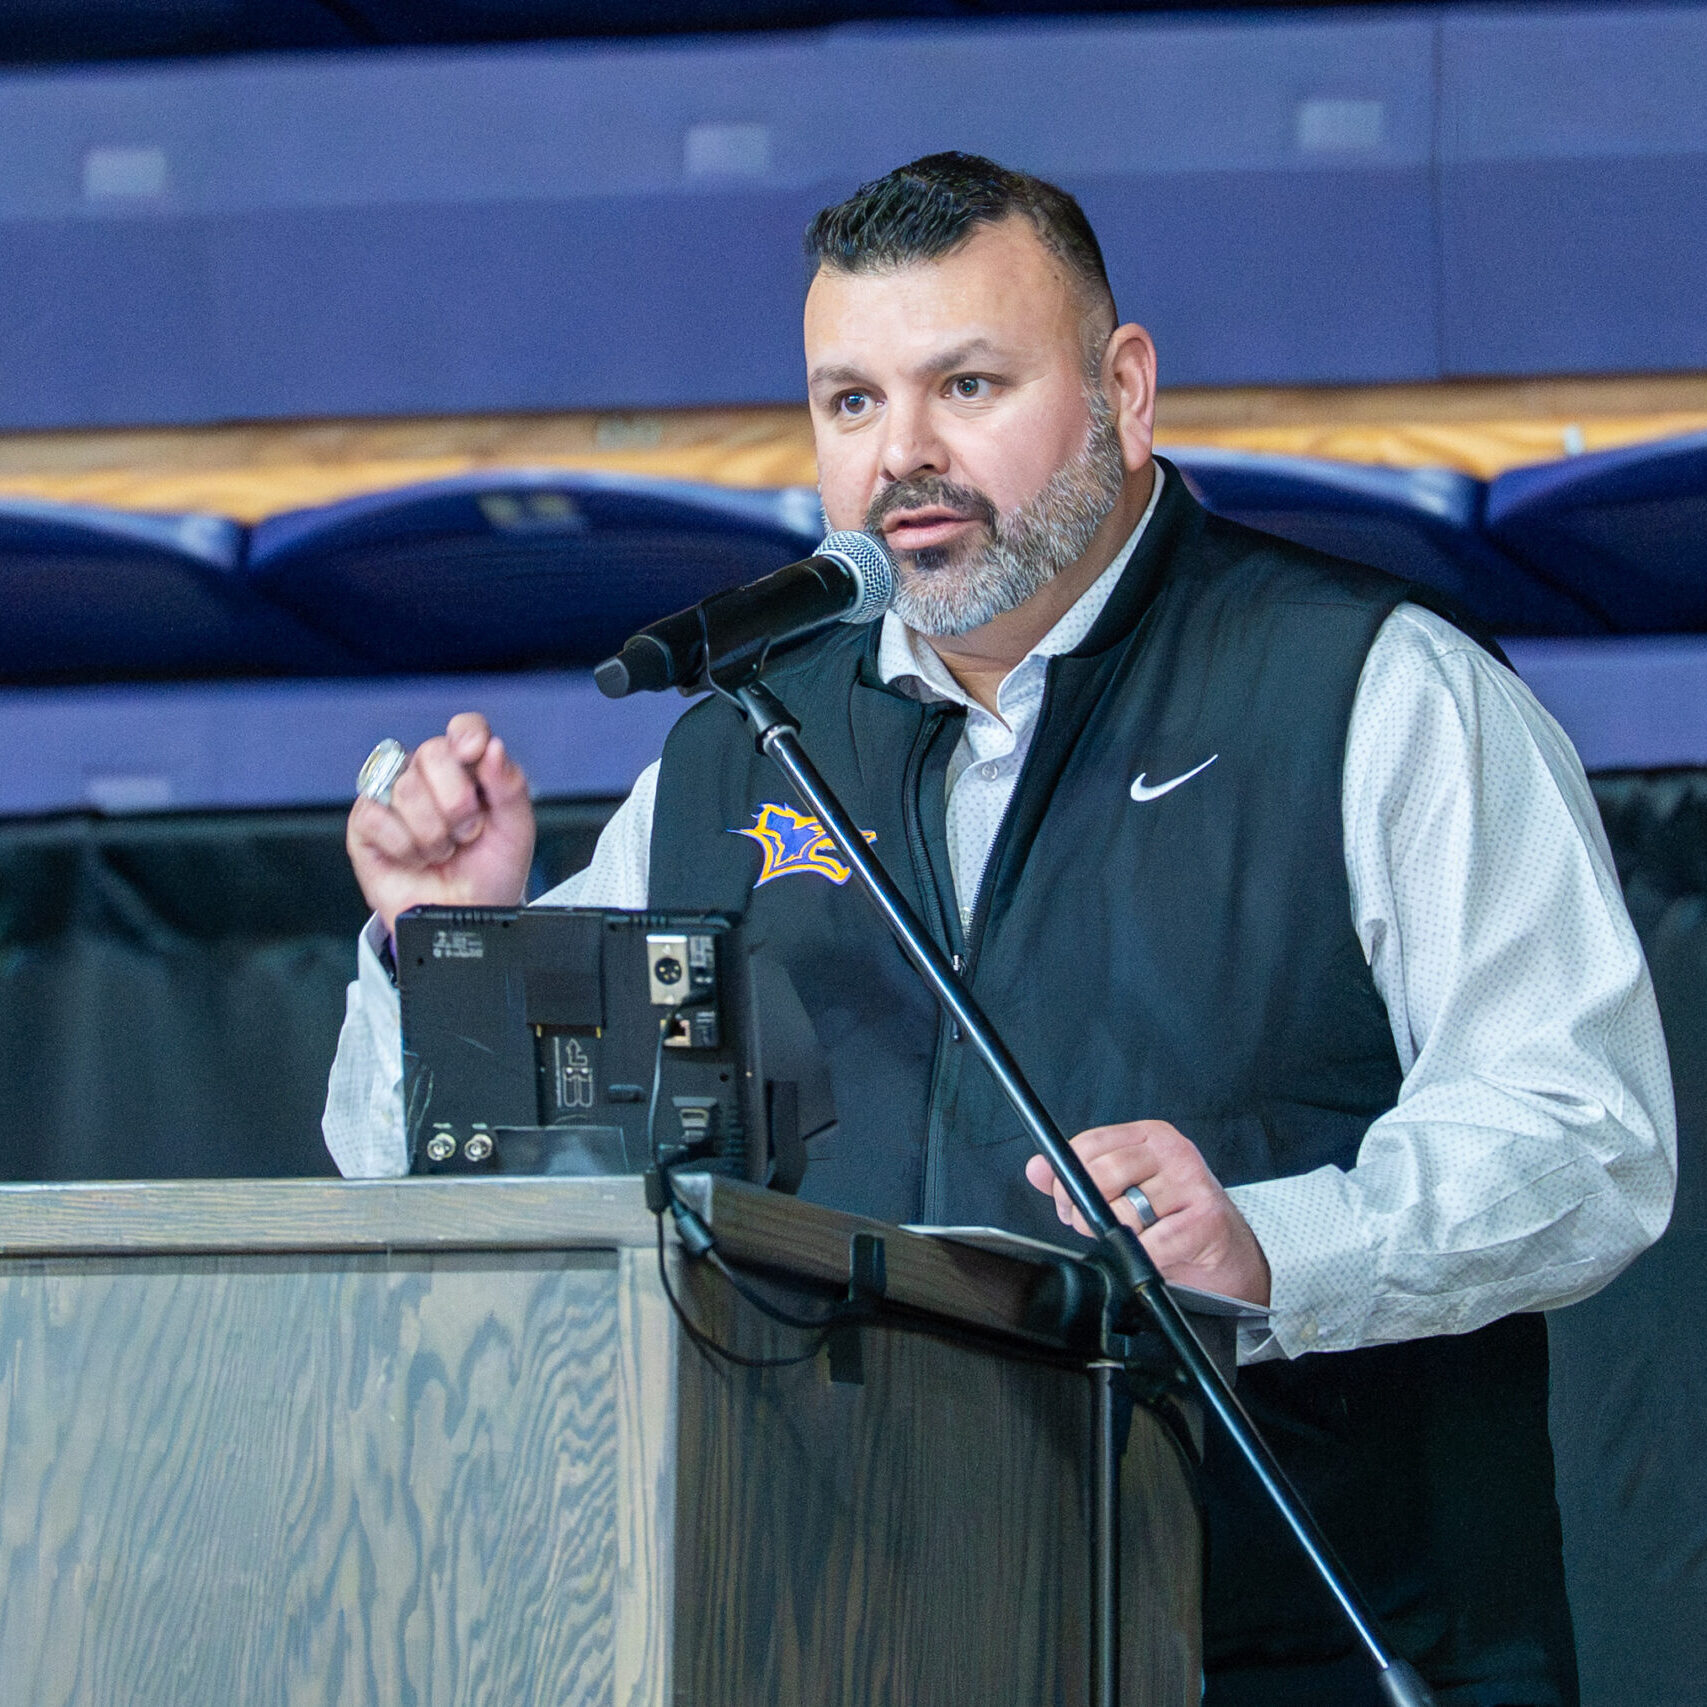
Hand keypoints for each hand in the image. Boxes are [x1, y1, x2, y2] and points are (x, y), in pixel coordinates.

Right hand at [346, 713, 536, 937]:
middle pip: (432, 753)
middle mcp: (428, 778)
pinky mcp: (366, 824)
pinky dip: (406, 846)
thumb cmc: (489, 873)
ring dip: (434, 833)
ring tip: (443, 850)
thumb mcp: (515, 831)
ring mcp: (394, 798)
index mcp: (467, 770)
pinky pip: (379, 817)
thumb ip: (509, 786)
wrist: (467, 919)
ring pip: (407, 789)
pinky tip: (416, 858)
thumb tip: (493, 748)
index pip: (464, 729)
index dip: (468, 736)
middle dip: (458, 801)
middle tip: (468, 831)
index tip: (475, 754)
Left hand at [1023, 1120, 1271, 1306]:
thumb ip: (1079, 1178)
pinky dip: (1143, 1257)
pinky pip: (1152, 1243)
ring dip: (1118, 1238)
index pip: (1089, 1144)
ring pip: (1125, 1212)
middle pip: (1102, 1175)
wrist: (1225, 1253)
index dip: (1066, 1178)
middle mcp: (1173, 1151)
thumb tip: (1036, 1168)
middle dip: (1085, 1211)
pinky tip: (1154, 1255)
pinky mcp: (1207, 1218)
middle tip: (1092, 1228)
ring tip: (1133, 1240)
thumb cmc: (1171, 1218)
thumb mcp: (1125, 1190)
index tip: (1067, 1202)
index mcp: (1149, 1136)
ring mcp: (1192, 1182)